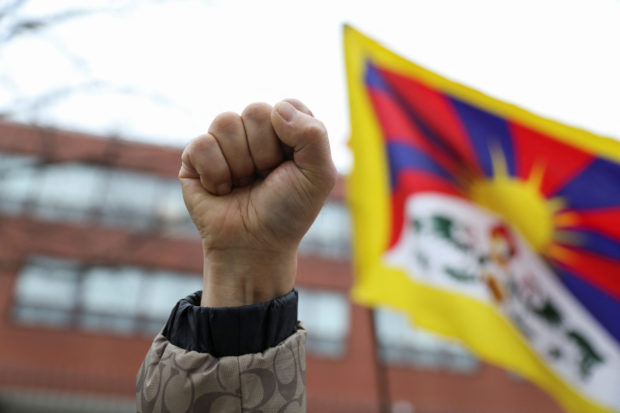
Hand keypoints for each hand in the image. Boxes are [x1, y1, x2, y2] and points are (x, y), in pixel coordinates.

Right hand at [179, 99, 336, 306]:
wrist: (254, 247)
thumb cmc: (288, 212)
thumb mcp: (318, 176)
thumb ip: (314, 135)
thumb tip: (277, 109)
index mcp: (285, 129)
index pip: (286, 106)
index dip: (289, 138)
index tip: (291, 166)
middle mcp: (254, 130)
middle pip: (255, 111)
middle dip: (264, 153)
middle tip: (265, 178)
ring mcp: (224, 141)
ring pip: (225, 122)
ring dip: (240, 164)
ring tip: (243, 184)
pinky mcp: (195, 156)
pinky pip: (202, 144)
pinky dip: (216, 174)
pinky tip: (222, 190)